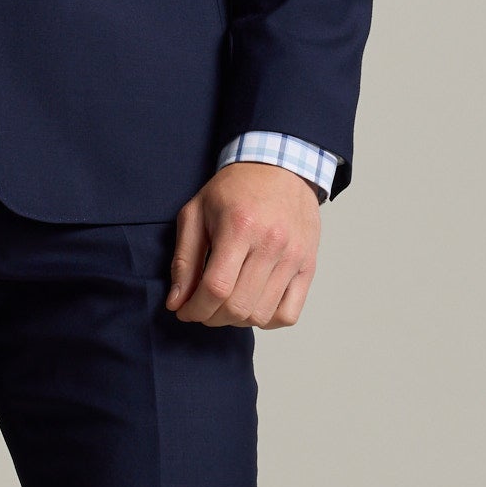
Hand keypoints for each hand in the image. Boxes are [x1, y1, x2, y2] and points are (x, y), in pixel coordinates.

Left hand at [166, 161, 321, 328]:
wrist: (280, 166)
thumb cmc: (235, 189)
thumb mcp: (196, 213)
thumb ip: (184, 260)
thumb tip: (177, 302)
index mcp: (240, 227)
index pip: (216, 288)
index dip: (195, 308)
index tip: (185, 311)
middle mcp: (272, 244)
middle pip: (238, 307)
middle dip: (211, 317)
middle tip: (202, 308)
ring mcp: (294, 257)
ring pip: (262, 315)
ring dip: (236, 320)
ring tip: (225, 304)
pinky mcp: (308, 266)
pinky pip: (289, 314)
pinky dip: (267, 319)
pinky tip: (252, 304)